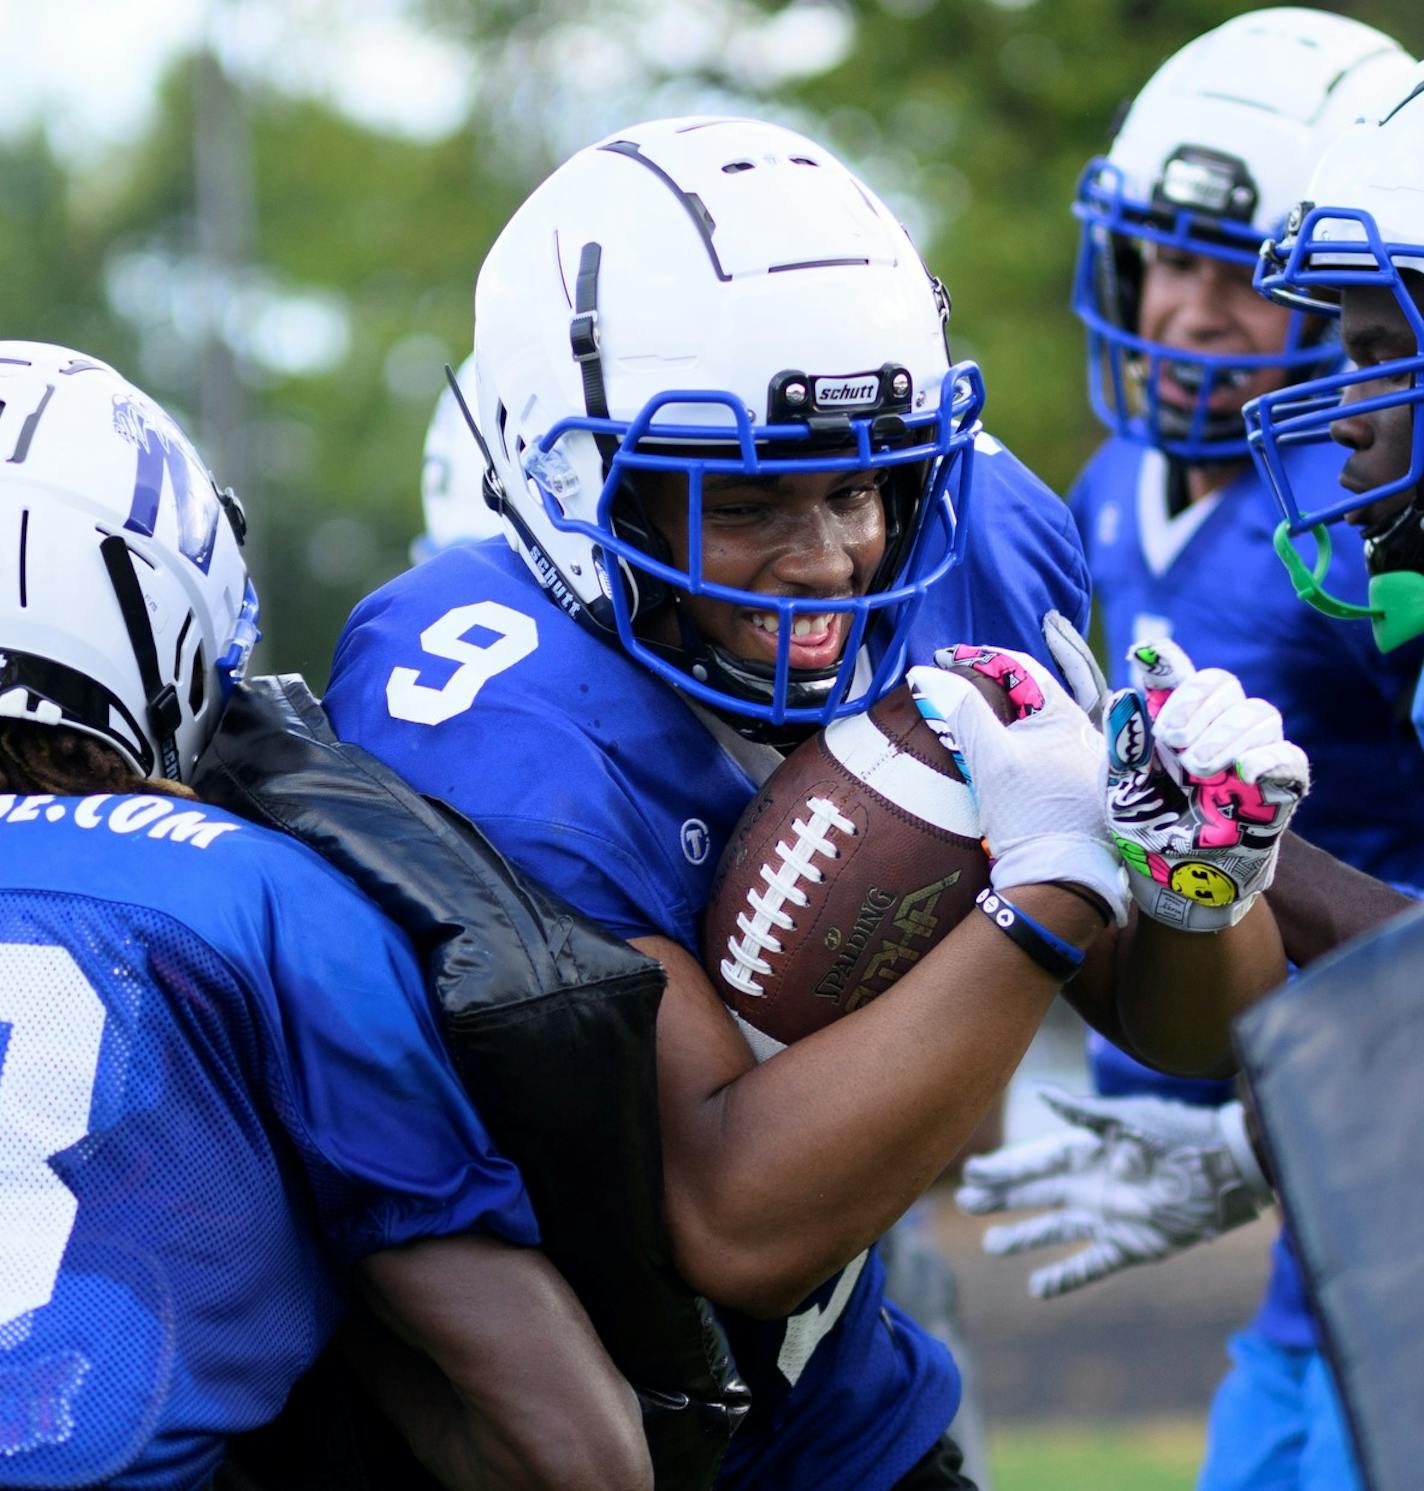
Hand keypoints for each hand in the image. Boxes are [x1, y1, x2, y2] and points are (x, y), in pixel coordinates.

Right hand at [907, 645, 1128, 923]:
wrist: (1055, 879)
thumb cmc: (1028, 816)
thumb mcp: (991, 758)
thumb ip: (962, 711)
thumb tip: (926, 675)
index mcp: (1071, 718)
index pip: (1023, 668)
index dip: (981, 658)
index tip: (945, 660)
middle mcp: (1083, 733)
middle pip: (1029, 692)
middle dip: (992, 681)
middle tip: (954, 680)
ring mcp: (1079, 760)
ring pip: (1033, 718)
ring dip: (1000, 710)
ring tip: (965, 709)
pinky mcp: (1070, 785)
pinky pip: (1038, 744)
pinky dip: (1011, 735)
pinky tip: (990, 743)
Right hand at [955, 1085, 1271, 1298]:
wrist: (1231, 1169)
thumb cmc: (1181, 1135)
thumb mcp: (1129, 1119)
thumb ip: (1084, 1112)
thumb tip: (1040, 1093)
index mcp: (1089, 1150)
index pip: (1035, 1159)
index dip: (1004, 1167)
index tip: (972, 1171)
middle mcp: (1092, 1184)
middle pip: (1037, 1193)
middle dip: (1003, 1198)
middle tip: (966, 1203)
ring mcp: (1109, 1217)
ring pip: (1056, 1230)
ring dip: (1025, 1237)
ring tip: (993, 1245)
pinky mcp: (1132, 1248)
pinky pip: (1092, 1265)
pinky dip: (1065, 1277)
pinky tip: (1038, 1289)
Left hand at [1105, 639, 1309, 930]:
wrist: (1172, 883)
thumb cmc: (1146, 830)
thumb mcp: (1121, 790)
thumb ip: (1124, 745)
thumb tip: (1125, 695)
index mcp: (1175, 723)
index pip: (1178, 676)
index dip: (1166, 661)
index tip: (1145, 658)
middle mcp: (1215, 731)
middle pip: (1224, 684)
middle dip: (1196, 706)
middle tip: (1172, 745)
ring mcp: (1250, 756)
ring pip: (1259, 713)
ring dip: (1225, 734)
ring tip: (1197, 771)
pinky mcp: (1278, 788)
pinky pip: (1289, 756)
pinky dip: (1268, 758)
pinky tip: (1242, 773)